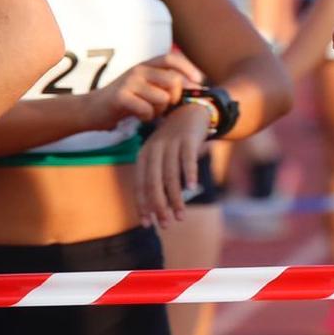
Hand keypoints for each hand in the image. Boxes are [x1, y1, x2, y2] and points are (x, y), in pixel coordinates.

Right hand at [97, 52, 202, 126]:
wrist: (91, 110)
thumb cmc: (125, 101)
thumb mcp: (145, 87)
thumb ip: (165, 85)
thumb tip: (196, 88)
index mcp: (146, 65)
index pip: (172, 58)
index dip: (188, 68)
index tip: (198, 81)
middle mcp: (138, 70)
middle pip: (173, 81)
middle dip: (176, 98)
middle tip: (166, 107)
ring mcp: (129, 82)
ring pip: (162, 98)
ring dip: (160, 111)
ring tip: (150, 113)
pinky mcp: (121, 97)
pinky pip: (146, 109)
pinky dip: (147, 117)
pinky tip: (140, 118)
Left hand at [136, 101, 212, 227]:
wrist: (191, 110)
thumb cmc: (175, 140)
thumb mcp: (161, 156)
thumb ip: (159, 178)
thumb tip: (158, 210)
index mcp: (144, 156)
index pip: (140, 186)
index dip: (143, 206)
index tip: (148, 224)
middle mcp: (153, 150)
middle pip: (154, 184)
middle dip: (158, 207)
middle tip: (165, 225)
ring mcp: (170, 144)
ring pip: (170, 176)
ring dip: (175, 199)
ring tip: (180, 216)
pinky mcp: (187, 139)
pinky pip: (187, 160)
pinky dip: (190, 175)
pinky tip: (193, 188)